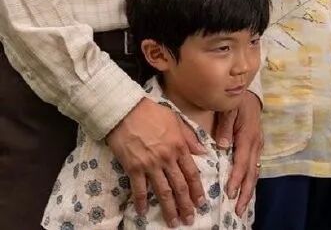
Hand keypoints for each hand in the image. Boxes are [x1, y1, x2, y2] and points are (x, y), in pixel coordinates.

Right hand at [106, 98, 205, 227]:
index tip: (201, 202)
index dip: (197, 190)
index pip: (191, 173)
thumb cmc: (153, 113)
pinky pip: (139, 189)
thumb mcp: (177, 120)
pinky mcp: (134, 168)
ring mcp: (150, 165)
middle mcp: (167, 158)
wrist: (127, 111)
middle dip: (186, 205)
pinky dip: (141, 202)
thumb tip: (203, 151)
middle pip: (179, 186)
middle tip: (189, 219)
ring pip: (163, 192)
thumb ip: (190, 137)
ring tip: (173, 222)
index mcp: (179, 146)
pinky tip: (143, 212)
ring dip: (169, 209)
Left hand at [216, 91, 262, 215]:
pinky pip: (254, 167)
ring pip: (254, 172)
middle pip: (251, 172)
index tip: (229, 193)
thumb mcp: (229, 108)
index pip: (242, 162)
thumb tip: (222, 145)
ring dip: (248, 190)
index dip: (236, 178)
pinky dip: (250, 181)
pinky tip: (245, 191)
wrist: (251, 96)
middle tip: (237, 210)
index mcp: (248, 136)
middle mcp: (255, 144)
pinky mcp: (256, 148)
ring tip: (241, 206)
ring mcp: (258, 147)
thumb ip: (225, 125)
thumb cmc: (238, 102)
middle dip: (244, 192)